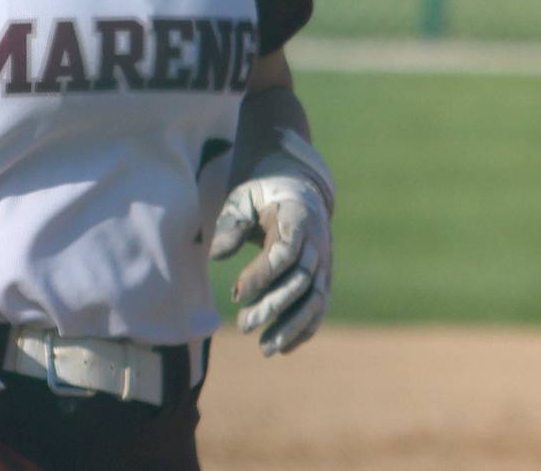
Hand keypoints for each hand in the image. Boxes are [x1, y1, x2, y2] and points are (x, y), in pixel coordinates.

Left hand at [210, 171, 331, 355]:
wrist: (299, 190)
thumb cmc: (263, 196)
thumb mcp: (244, 199)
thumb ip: (231, 224)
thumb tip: (215, 254)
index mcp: (297, 220)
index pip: (284, 253)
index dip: (261, 275)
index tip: (235, 294)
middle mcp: (317, 244)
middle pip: (300, 282)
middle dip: (272, 307)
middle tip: (243, 325)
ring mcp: (325, 263)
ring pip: (314, 300)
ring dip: (290, 327)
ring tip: (265, 349)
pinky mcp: (325, 279)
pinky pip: (319, 308)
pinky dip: (304, 330)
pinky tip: (282, 347)